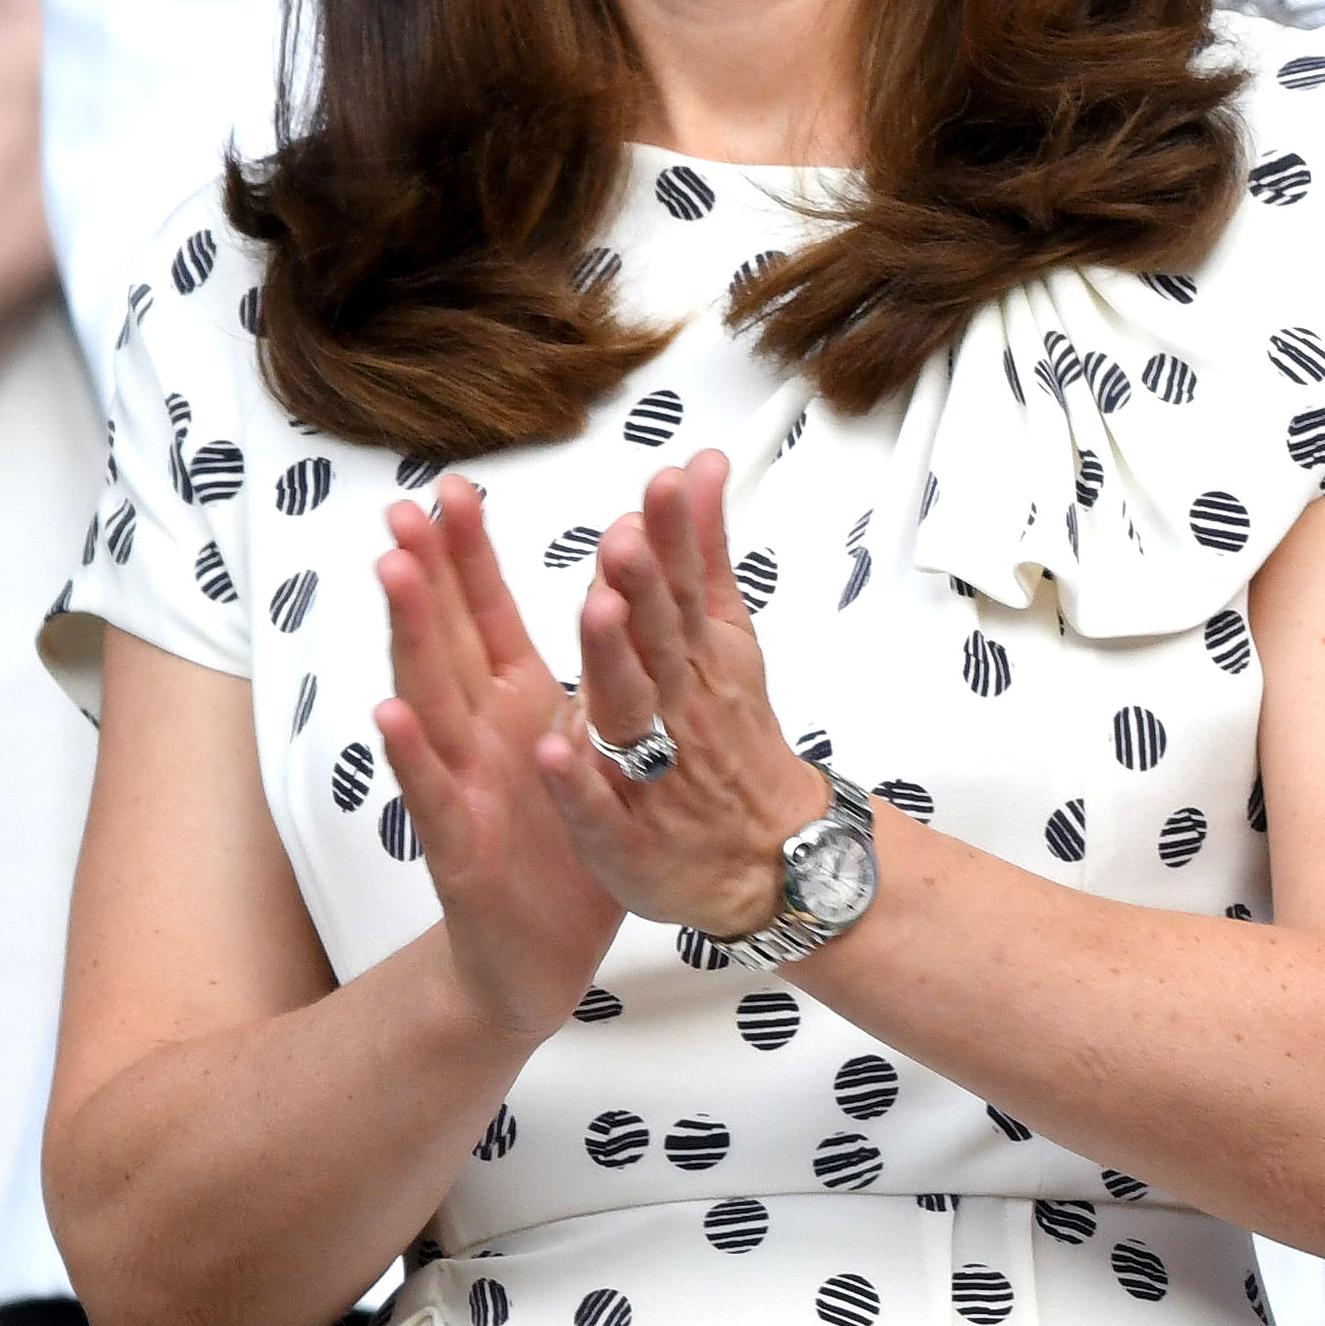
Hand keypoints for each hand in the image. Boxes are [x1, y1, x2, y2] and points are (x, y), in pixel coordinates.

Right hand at [370, 475, 623, 1039]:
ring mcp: (461, 786)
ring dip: (409, 635)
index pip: (484, 615)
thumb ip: (586, 676)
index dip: (467, 554)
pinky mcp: (458, 847)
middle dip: (427, 572)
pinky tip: (390, 711)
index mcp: (515, 706)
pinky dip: (413, 754)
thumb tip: (609, 599)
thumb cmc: (562, 844)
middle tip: (405, 505)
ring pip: (429, 699)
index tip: (453, 487)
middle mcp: (477, 736)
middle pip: (444, 639)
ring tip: (392, 571)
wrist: (542, 954)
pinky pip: (434, 794)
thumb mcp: (586, 746)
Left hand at [532, 451, 832, 935]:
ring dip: (613, 660)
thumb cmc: (733, 742)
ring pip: (629, 709)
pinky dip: (579, 783)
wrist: (770, 859)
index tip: (664, 482)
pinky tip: (553, 752)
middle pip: (657, 639)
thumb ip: (703, 554)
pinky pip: (598, 808)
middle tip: (626, 537)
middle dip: (642, 586)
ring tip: (597, 611)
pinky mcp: (623, 834)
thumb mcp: (728, 638)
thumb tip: (701, 467)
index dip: (672, 535)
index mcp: (693, 657)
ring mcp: (650, 770)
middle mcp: (674, 705)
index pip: (681, 585)